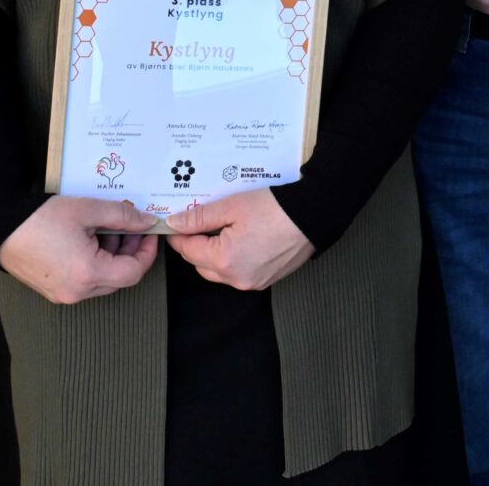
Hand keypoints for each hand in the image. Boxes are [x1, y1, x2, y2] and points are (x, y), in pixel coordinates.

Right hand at [0, 196, 162, 304]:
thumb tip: (146, 221)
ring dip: (112, 256)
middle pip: (119, 279)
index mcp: (88, 273)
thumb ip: (123, 216)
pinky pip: (85, 281)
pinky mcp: (53, 291)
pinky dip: (94, 263)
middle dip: (129, 252)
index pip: (133, 272)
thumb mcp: (87, 210)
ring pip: (102, 280)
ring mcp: (63, 295)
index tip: (149, 233)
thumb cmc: (39, 218)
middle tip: (131, 227)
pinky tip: (89, 239)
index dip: (146, 252)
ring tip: (106, 228)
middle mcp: (77, 292)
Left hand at [166, 190, 315, 290]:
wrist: (313, 215)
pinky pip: (239, 273)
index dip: (178, 235)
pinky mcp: (266, 279)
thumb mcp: (232, 207)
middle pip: (201, 265)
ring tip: (221, 229)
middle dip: (196, 245)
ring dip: (214, 254)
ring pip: (220, 271)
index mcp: (224, 261)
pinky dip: (233, 259)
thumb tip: (175, 224)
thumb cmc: (275, 209)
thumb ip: (200, 217)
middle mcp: (236, 278)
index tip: (175, 223)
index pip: (188, 251)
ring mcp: (252, 282)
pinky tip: (240, 239)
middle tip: (198, 222)